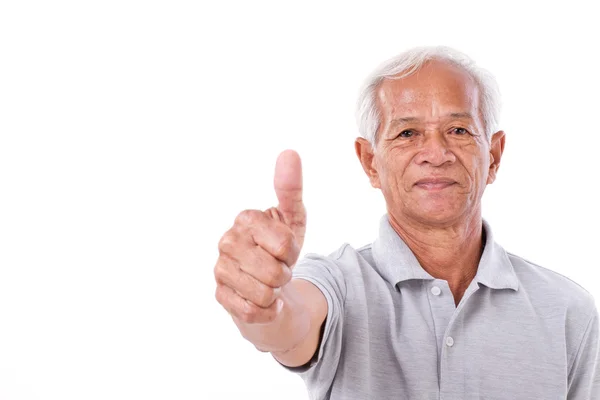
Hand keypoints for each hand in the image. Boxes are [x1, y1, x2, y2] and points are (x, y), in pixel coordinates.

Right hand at [214, 150, 306, 325]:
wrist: (269, 283)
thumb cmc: (280, 247)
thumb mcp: (292, 218)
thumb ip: (291, 188)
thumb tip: (289, 153)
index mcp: (245, 219)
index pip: (285, 244)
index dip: (293, 252)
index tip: (285, 250)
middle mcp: (227, 241)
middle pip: (274, 272)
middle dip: (284, 275)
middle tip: (277, 269)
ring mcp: (220, 269)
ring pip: (263, 294)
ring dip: (275, 294)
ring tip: (268, 283)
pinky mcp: (220, 295)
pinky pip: (252, 311)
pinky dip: (265, 311)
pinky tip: (262, 300)